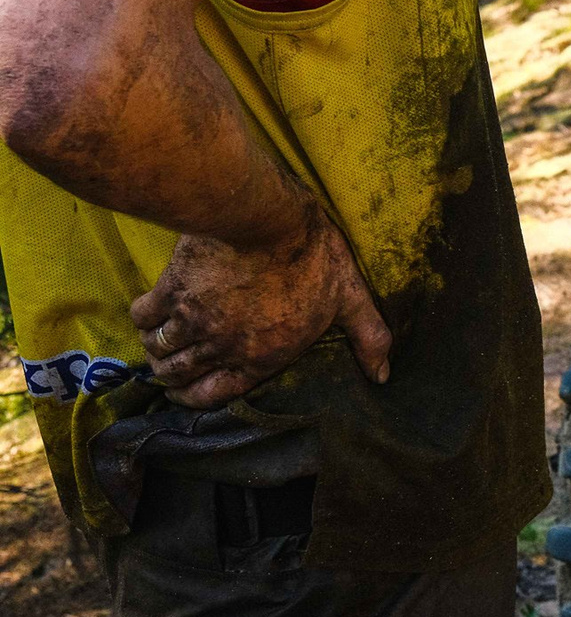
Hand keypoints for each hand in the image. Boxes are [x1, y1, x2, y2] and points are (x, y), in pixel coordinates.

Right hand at [130, 196, 392, 407]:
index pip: (215, 396)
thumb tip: (384, 375)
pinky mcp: (169, 290)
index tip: (189, 392)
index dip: (196, 399)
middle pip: (178, 376)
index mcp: (261, 357)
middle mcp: (221, 346)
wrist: (265, 216)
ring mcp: (191, 320)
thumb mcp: (350, 296)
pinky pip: (141, 318)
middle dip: (173, 377)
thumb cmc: (313, 256)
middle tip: (171, 369)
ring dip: (156, 351)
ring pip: (158, 350)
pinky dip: (141, 320)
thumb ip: (369, 337)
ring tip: (159, 345)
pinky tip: (148, 315)